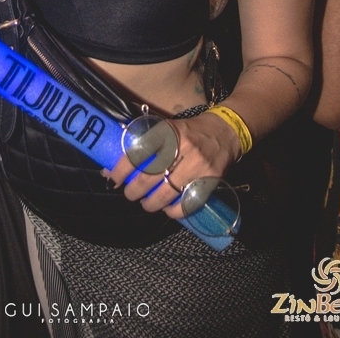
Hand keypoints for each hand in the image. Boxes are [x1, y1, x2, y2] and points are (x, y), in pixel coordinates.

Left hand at [104, 111, 240, 219]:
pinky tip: (167, 209)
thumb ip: (145, 143)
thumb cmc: (189, 131)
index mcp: (167, 132)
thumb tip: (114, 164)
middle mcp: (182, 147)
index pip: (138, 151)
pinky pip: (187, 204)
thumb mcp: (167, 128)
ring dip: (151, 204)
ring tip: (146, 203)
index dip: (122, 168)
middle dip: (134, 190)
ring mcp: (197, 165)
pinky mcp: (210, 180)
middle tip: (130, 193)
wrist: (225, 132)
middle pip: (149, 177)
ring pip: (166, 193)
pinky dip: (174, 211)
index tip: (115, 178)